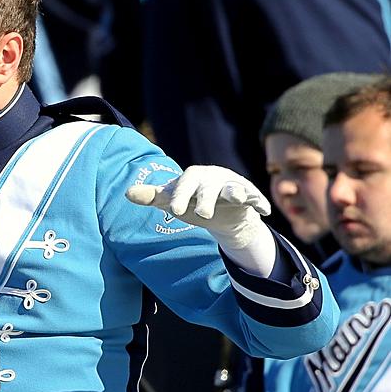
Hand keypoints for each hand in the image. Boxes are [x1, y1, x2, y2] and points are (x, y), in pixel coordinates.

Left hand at [125, 165, 269, 249]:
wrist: (219, 210)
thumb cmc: (190, 200)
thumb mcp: (172, 200)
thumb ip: (152, 197)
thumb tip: (128, 193)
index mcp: (193, 177)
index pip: (184, 184)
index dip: (180, 195)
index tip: (174, 211)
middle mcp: (213, 178)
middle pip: (209, 187)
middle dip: (206, 199)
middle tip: (202, 214)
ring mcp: (232, 185)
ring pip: (233, 189)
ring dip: (237, 193)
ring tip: (239, 197)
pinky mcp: (249, 196)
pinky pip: (255, 198)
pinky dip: (259, 202)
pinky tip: (263, 210)